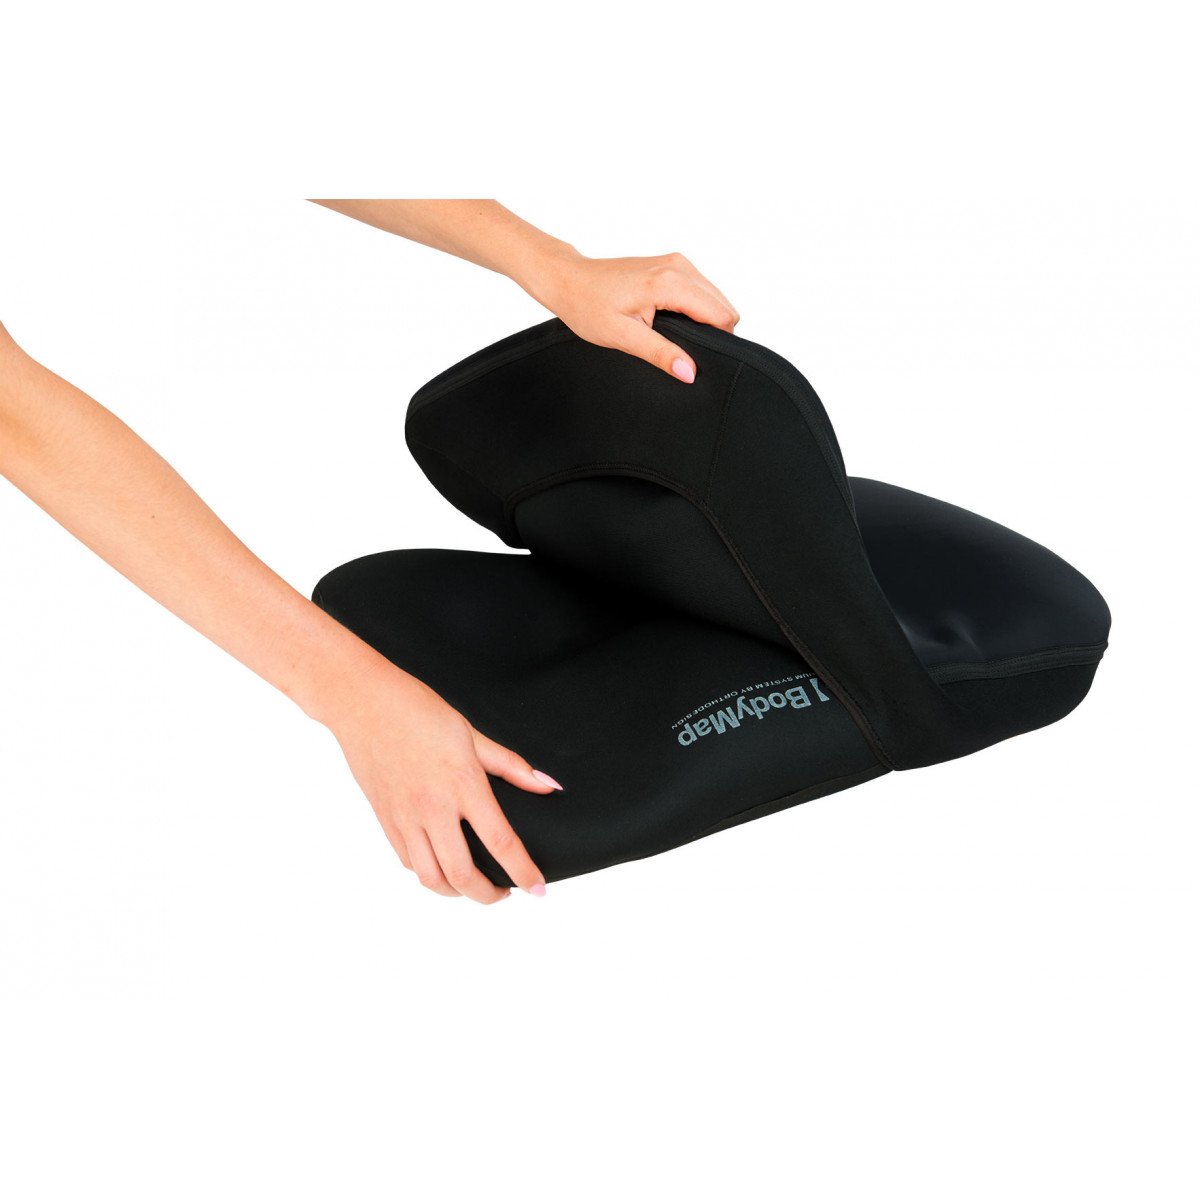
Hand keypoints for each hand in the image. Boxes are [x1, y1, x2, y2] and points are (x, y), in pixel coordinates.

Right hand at [324, 662, 559, 903]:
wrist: (363, 704)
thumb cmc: (417, 711)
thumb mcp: (471, 733)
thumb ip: (510, 765)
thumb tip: (547, 785)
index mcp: (462, 784)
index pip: (500, 841)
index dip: (523, 872)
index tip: (538, 890)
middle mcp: (433, 808)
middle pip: (462, 875)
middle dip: (488, 896)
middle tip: (505, 892)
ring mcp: (405, 817)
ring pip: (430, 878)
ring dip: (456, 892)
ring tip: (473, 886)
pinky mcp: (385, 820)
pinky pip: (408, 861)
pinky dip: (428, 873)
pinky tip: (441, 866)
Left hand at [528, 250, 739, 382]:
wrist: (568, 279)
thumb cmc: (587, 305)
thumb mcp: (623, 337)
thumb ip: (661, 354)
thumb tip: (689, 372)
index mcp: (669, 283)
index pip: (720, 314)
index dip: (717, 340)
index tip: (698, 357)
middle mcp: (678, 266)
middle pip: (722, 305)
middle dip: (712, 330)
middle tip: (681, 349)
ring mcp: (676, 262)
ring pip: (713, 297)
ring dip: (703, 319)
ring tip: (673, 335)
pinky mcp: (672, 264)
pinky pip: (700, 290)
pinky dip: (694, 308)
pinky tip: (671, 320)